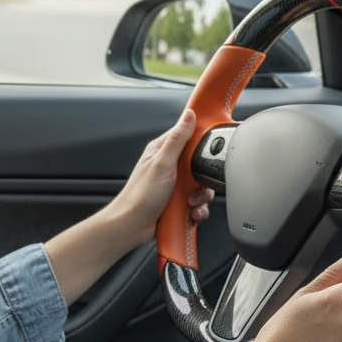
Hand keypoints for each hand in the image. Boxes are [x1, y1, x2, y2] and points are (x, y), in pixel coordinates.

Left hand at [45, 109, 213, 304]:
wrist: (132, 226)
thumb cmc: (140, 195)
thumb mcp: (162, 162)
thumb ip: (177, 138)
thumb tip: (189, 114)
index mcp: (164, 151)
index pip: (189, 136)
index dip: (202, 141)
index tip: (209, 149)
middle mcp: (171, 167)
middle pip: (201, 164)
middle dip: (203, 178)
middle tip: (195, 184)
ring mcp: (176, 186)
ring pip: (202, 186)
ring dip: (201, 197)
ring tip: (190, 202)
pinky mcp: (180, 202)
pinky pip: (199, 203)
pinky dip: (198, 209)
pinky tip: (191, 212)